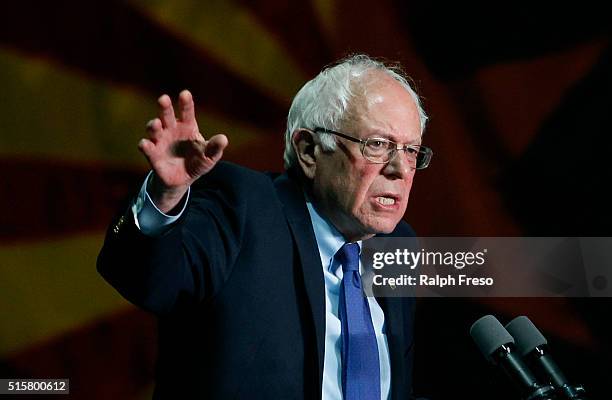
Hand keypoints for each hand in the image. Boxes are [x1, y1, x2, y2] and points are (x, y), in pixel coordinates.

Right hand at [138, 90, 227, 211]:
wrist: (183, 180)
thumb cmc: (197, 162)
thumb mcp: (209, 156)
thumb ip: (215, 148)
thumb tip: (224, 139)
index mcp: (187, 126)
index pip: (186, 112)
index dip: (185, 103)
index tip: (185, 94)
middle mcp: (171, 130)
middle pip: (166, 115)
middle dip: (164, 107)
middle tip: (164, 99)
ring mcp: (160, 141)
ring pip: (154, 129)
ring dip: (153, 125)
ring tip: (156, 124)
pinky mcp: (153, 155)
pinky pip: (147, 149)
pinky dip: (145, 146)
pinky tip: (145, 144)